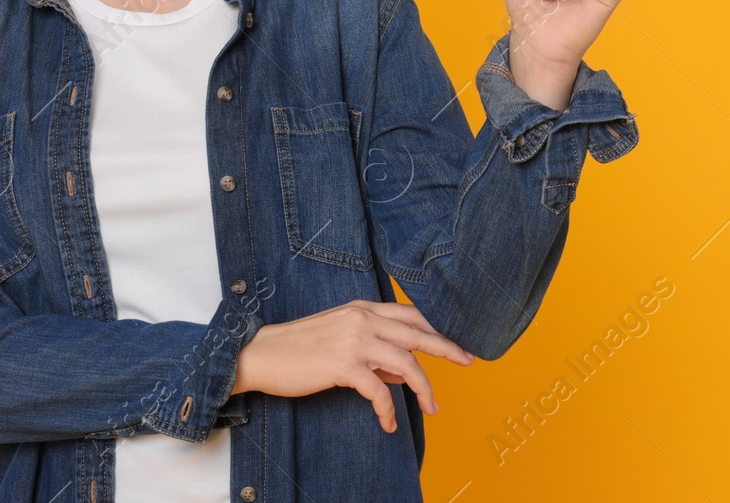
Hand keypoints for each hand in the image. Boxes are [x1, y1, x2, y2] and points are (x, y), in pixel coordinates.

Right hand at [231, 300, 474, 432]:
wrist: (261, 354)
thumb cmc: (298, 349)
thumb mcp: (339, 340)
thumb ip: (372, 350)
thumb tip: (401, 371)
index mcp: (362, 308)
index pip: (410, 313)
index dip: (434, 327)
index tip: (453, 341)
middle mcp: (363, 318)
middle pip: (417, 332)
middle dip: (446, 347)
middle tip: (467, 360)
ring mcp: (354, 340)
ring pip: (406, 362)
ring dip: (423, 387)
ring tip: (432, 407)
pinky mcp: (343, 364)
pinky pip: (378, 390)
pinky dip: (388, 408)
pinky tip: (389, 422)